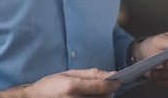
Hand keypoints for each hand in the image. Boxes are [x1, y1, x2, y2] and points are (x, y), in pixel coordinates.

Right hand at [0, 68, 120, 97]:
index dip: (114, 83)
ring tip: (89, 94)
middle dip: (106, 91)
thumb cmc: (50, 86)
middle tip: (100, 87)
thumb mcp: (68, 74)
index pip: (102, 86)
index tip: (118, 80)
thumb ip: (90, 74)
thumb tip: (109, 74)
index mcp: (72, 87)